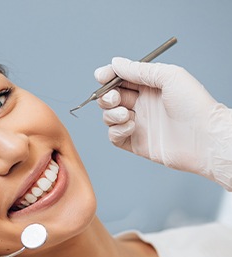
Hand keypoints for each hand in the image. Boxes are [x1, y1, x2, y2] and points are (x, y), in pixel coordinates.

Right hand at [95, 57, 231, 189]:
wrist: (204, 138)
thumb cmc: (194, 105)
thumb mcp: (169, 76)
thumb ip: (139, 70)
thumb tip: (116, 63)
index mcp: (149, 87)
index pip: (121, 79)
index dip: (108, 77)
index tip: (101, 76)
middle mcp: (142, 104)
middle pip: (110, 98)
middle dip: (106, 96)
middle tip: (115, 98)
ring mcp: (138, 124)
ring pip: (109, 116)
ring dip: (112, 114)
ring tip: (126, 115)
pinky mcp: (135, 143)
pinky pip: (114, 136)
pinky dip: (116, 130)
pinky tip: (131, 127)